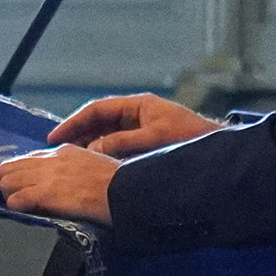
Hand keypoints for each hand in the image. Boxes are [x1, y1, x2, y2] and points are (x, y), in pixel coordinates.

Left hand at [0, 145, 117, 223]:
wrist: (127, 192)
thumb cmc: (119, 183)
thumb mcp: (94, 167)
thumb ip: (74, 171)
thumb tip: (60, 183)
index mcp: (65, 151)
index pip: (31, 157)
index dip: (13, 167)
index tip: (1, 172)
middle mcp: (53, 160)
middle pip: (14, 166)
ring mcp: (49, 176)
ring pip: (12, 180)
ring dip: (3, 191)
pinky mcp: (48, 193)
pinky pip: (20, 198)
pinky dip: (13, 203)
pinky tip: (12, 208)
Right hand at [49, 93, 221, 156]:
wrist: (220, 155)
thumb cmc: (192, 140)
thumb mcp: (154, 140)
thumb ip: (122, 143)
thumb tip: (92, 150)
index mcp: (139, 106)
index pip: (97, 110)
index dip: (73, 122)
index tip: (55, 137)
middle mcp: (138, 116)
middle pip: (99, 122)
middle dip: (77, 135)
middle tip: (57, 152)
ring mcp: (142, 130)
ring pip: (106, 136)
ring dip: (89, 147)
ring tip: (72, 163)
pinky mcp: (147, 146)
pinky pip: (118, 149)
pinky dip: (104, 157)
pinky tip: (95, 169)